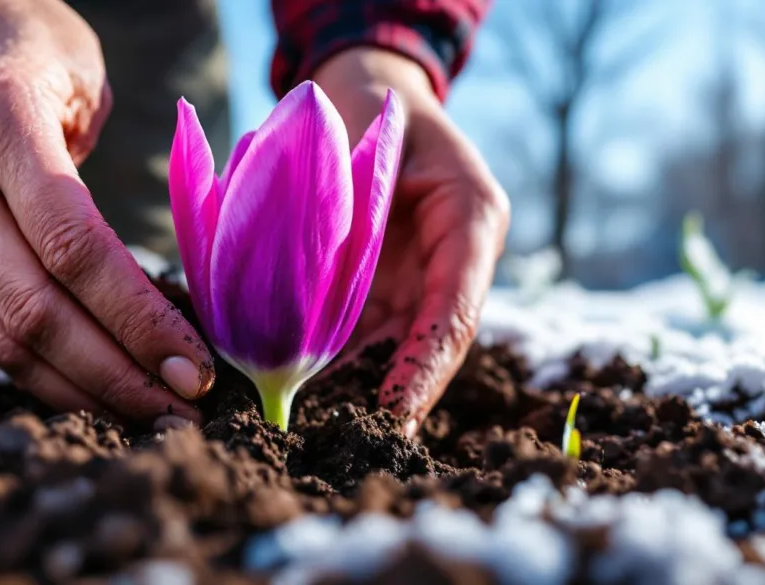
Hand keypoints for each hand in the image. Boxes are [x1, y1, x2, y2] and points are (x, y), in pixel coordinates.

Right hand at [0, 0, 213, 427]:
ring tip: (152, 418)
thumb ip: (114, 180)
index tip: (196, 368)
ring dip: (84, 392)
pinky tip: (100, 392)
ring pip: (6, 338)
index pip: (73, 246)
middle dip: (118, 375)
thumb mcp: (82, 79)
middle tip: (186, 412)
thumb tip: (170, 295)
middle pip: (37, 311)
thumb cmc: (31, 48)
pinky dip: (48, 372)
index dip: (137, 319)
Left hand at [314, 48, 510, 437]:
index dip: (426, 368)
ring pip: (389, 347)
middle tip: (348, 439)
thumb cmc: (373, 105)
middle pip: (425, 345)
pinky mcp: (380, 287)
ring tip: (316, 426)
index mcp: (469, 224)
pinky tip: (294, 384)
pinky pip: (359, 332)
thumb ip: (356, 200)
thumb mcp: (376, 137)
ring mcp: (415, 279)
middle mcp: (449, 263)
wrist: (360, 94)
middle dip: (390, 394)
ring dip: (355, 387)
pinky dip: (332, 361)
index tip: (395, 412)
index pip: (455, 313)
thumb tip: (306, 279)